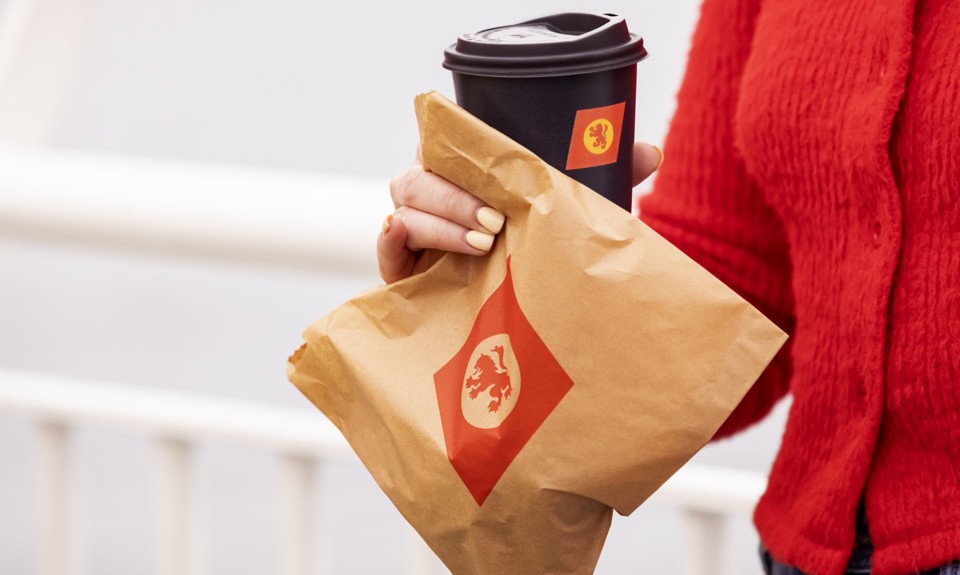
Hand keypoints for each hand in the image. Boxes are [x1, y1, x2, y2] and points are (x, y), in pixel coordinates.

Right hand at [377, 142, 663, 282]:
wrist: (511, 319)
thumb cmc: (534, 253)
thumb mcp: (563, 219)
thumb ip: (598, 182)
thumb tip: (649, 152)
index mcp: (466, 172)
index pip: (450, 143)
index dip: (464, 146)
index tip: (499, 164)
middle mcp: (434, 194)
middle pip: (422, 174)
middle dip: (456, 195)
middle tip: (497, 222)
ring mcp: (412, 228)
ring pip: (404, 205)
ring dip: (440, 221)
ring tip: (481, 243)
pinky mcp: (400, 266)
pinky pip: (385, 244)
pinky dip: (391, 241)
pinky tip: (410, 245)